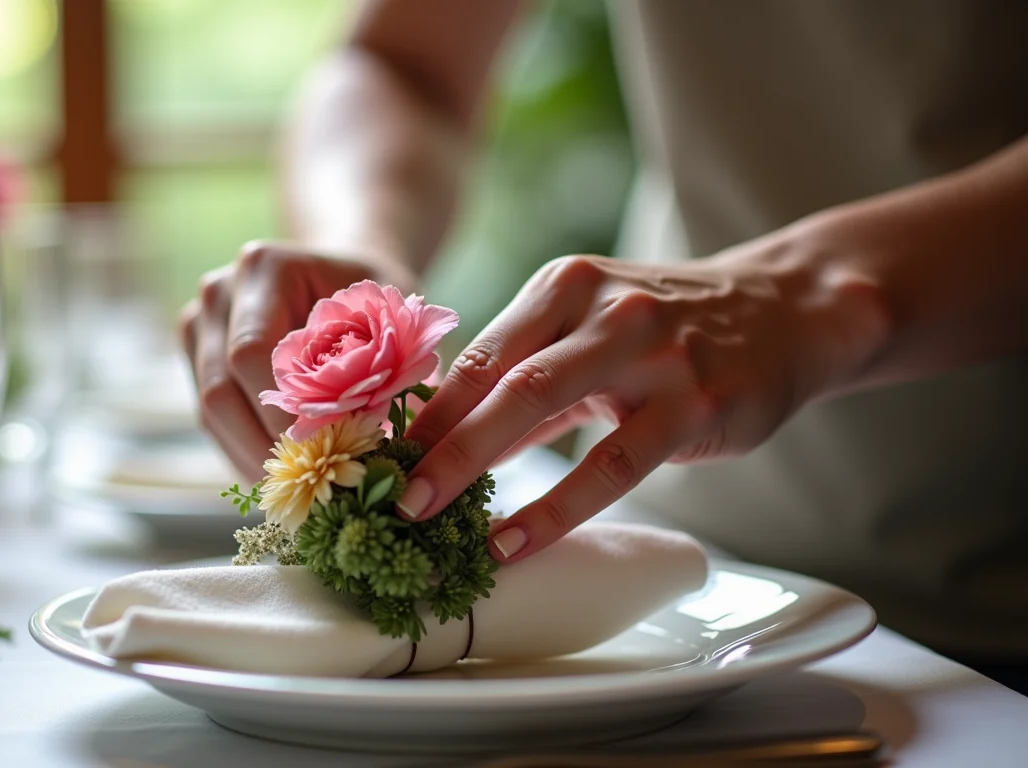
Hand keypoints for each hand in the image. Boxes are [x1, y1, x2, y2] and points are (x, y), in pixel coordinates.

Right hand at [181, 240, 416, 478]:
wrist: (342, 281)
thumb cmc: (376, 302)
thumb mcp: (396, 324)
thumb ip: (393, 372)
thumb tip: (397, 439)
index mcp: (264, 267)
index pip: (253, 353)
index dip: (282, 414)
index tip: (325, 457)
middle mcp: (220, 292)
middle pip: (219, 387)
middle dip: (264, 447)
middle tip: (310, 491)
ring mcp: (200, 326)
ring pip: (209, 411)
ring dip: (251, 459)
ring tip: (299, 496)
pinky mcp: (197, 359)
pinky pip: (211, 419)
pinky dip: (245, 452)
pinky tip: (284, 480)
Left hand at [397, 242, 887, 562]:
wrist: (785, 308)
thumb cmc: (671, 327)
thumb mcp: (593, 327)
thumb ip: (528, 374)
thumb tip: (445, 436)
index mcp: (564, 285)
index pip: (476, 351)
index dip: (421, 409)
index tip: (376, 457)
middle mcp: (600, 308)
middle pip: (496, 378)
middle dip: (433, 440)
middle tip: (386, 494)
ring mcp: (650, 353)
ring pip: (542, 409)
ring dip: (474, 466)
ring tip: (428, 520)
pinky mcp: (693, 403)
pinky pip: (611, 466)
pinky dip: (555, 508)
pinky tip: (516, 540)